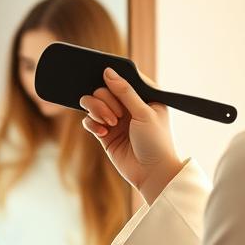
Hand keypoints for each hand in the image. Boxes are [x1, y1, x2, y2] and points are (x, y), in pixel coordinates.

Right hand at [79, 67, 185, 204]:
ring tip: (110, 124)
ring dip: (98, 111)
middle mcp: (128, 105)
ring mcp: (115, 119)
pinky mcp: (105, 134)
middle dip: (106, 101)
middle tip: (118, 117)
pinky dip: (92, 124)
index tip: (110, 86)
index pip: (123, 78)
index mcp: (143, 96)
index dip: (114, 80)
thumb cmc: (156, 142)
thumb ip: (125, 91)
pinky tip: (103, 133)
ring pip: (92, 103)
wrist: (152, 173)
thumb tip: (107, 71)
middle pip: (103, 89)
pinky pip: (88, 121)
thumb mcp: (144, 112)